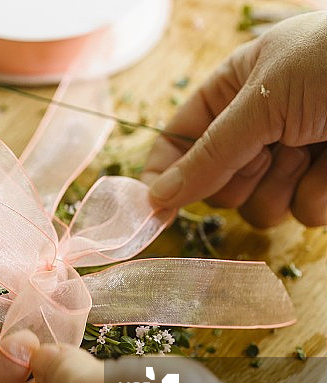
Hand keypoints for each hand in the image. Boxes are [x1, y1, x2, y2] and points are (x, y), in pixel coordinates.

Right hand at [143, 12, 326, 227]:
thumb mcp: (263, 101)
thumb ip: (209, 153)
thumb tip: (157, 195)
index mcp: (234, 91)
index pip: (179, 139)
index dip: (163, 172)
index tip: (151, 208)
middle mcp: (260, 126)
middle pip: (216, 182)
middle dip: (237, 177)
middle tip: (264, 153)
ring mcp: (294, 155)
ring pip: (258, 205)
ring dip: (280, 187)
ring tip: (311, 151)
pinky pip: (301, 213)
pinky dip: (318, 194)